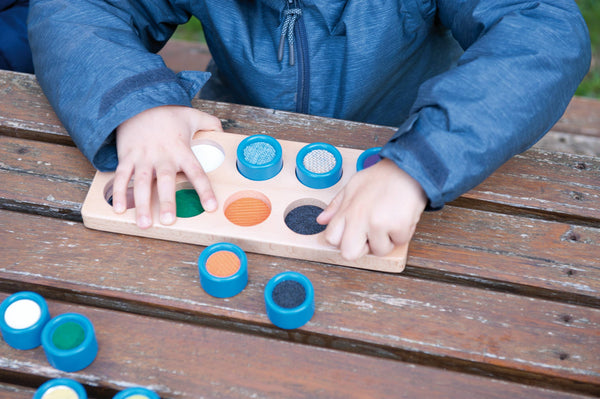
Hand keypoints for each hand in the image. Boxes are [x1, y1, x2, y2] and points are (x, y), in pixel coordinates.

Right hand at [112, 105, 222, 227]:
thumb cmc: (167, 112)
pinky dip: (118, 192)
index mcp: (181, 150)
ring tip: (144, 224)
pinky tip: (119, 210)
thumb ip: (210, 123)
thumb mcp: (192, 115)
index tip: (210, 207)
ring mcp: (143, 157)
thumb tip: (223, 131)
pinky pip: (121, 176)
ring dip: (142, 204)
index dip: (204, 190)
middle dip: (166, 202)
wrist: (137, 100)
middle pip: (166, 181)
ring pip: (141, 183)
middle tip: (168, 221)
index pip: (197, 173)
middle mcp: (162, 156)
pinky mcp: (126, 156)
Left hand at [316, 158, 426, 259]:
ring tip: (390, 220)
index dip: (344, 239)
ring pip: (379, 251)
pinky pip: (399, 242)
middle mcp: (359, 218)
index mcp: (347, 210)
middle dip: (362, 248)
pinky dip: (403, 232)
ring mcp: (378, 224)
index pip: (332, 238)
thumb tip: (321, 220)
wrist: (408, 169)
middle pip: (349, 253)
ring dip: (387, 239)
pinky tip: (401, 216)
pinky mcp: (398, 226)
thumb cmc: (382, 177)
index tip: (355, 233)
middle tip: (372, 235)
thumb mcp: (353, 186)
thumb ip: (336, 205)